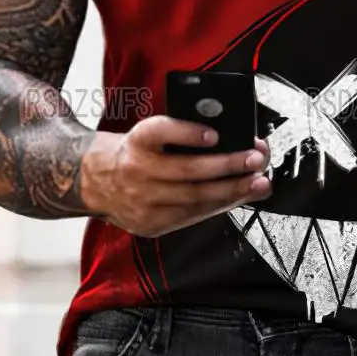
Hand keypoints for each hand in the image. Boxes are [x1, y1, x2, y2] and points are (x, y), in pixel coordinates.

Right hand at [80, 115, 271, 236]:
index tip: (214, 134)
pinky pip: (190, 217)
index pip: (161, 131)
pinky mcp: (149, 224)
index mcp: (138, 139)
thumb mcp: (153, 133)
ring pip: (193, 198)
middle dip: (228, 166)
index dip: (188, 133)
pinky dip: (217, 207)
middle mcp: (136, 169)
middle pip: (187, 170)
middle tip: (256, 160)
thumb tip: (229, 138)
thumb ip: (183, 133)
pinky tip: (237, 198)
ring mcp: (141, 201)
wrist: (99, 181)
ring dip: (231, 191)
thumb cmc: (138, 151)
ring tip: (257, 183)